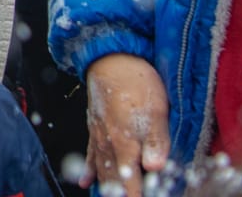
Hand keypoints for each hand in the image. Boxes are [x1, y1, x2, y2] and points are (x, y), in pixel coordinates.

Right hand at [84, 53, 169, 196]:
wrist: (110, 58)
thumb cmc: (135, 81)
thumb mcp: (155, 109)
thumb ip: (156, 141)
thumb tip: (156, 167)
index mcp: (126, 144)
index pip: (131, 184)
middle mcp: (110, 145)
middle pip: (114, 182)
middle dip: (120, 195)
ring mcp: (100, 136)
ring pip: (102, 171)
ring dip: (106, 188)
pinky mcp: (95, 127)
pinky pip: (91, 154)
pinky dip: (89, 170)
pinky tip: (86, 181)